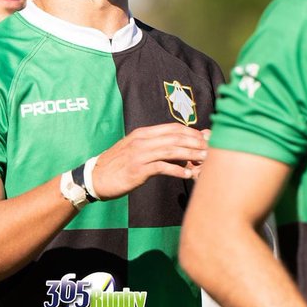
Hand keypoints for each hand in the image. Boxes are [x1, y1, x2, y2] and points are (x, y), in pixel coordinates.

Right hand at [90, 123, 207, 200]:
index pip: (173, 128)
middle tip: (211, 149)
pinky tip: (188, 174)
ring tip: (205, 161)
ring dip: (191, 155)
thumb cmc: (118, 165)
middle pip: (175, 137)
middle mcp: (142, 140)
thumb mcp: (136, 151)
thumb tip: (180, 149)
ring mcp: (140, 154)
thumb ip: (156, 147)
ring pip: (172, 150)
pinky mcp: (138, 169)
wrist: (95, 178)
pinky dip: (177, 170)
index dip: (191, 132)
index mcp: (143, 133)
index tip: (206, 139)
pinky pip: (162, 167)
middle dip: (196, 142)